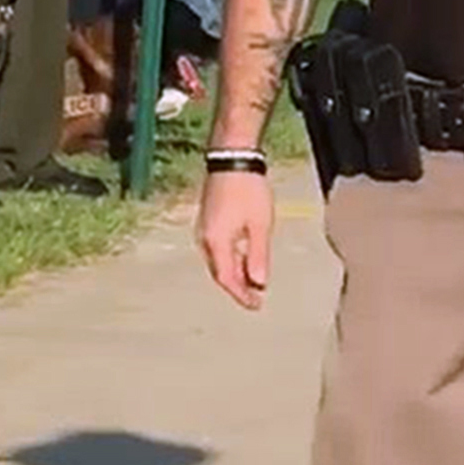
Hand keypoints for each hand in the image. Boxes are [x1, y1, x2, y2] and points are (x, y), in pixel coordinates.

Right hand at [195, 170, 273, 310]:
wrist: (232, 159)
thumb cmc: (248, 189)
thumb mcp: (260, 225)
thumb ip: (258, 256)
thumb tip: (259, 282)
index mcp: (217, 242)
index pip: (227, 278)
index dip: (241, 295)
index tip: (257, 305)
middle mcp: (205, 239)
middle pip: (220, 272)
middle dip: (238, 287)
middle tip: (257, 297)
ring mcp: (204, 230)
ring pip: (218, 261)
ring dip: (235, 273)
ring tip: (254, 280)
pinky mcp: (208, 222)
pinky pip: (217, 249)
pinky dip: (231, 259)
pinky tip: (244, 258)